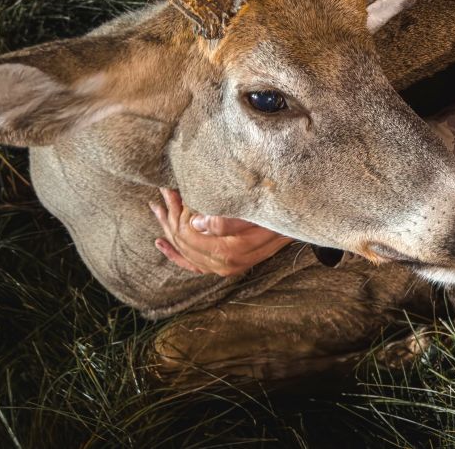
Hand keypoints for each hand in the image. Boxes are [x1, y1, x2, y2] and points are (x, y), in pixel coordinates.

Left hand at [149, 187, 291, 276]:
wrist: (297, 227)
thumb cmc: (277, 216)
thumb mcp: (257, 214)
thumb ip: (227, 221)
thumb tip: (196, 222)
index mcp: (229, 252)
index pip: (189, 234)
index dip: (178, 211)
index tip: (172, 187)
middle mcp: (223, 265)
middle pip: (184, 242)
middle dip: (170, 216)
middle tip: (164, 190)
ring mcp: (222, 268)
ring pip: (184, 252)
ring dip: (169, 229)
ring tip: (157, 206)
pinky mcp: (223, 266)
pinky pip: (192, 265)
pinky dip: (175, 255)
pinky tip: (160, 243)